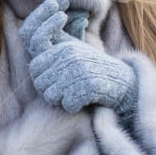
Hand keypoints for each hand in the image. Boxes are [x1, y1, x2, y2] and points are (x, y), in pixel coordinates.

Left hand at [18, 0, 137, 113]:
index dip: (39, 79)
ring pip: (51, 95)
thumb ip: (54, 52)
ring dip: (60, 100)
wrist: (123, 81)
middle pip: (40, 83)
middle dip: (49, 92)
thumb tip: (32, 60)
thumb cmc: (93, 68)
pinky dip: (73, 107)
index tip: (52, 84)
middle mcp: (70, 56)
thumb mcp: (75, 51)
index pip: (34, 66)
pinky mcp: (88, 86)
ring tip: (72, 96)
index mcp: (64, 47)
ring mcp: (79, 70)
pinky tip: (82, 102)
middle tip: (63, 93)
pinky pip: (67, 104)